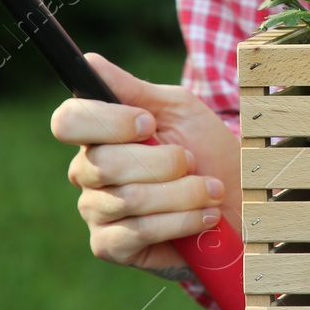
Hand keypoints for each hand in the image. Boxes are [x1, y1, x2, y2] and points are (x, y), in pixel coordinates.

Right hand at [50, 53, 240, 279]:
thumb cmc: (208, 152)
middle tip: (193, 162)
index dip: (107, 122)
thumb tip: (90, 62)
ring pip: (126, 199)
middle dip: (163, 162)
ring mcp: (95, 210)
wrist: (241, 202)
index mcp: (98, 134)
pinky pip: (135, 232)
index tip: (149, 124)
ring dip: (182, 194)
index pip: (69, 121)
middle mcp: (88, 172)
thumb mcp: (179, 111)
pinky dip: (179, 222)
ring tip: (211, 192)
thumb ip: (135, 90)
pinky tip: (204, 218)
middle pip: (103, 163)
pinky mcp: (110, 246)